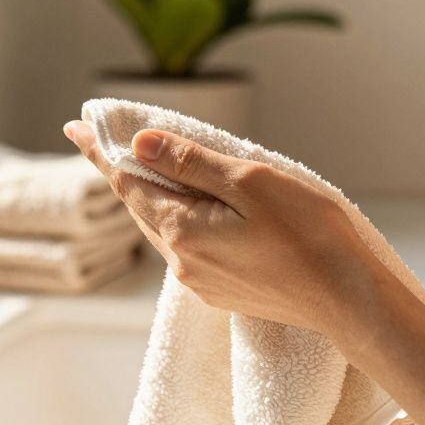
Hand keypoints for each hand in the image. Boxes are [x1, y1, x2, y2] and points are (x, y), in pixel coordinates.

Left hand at [63, 119, 371, 333]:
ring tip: (150, 165)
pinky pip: (189, 244)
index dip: (100, 152)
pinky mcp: (224, 289)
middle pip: (141, 205)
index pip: (127, 182)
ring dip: (156, 194)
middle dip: (125, 171)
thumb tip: (140, 144)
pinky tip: (196, 203)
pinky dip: (182, 217)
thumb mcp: (248, 182)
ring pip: (165, 226)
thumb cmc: (309, 234)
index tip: (75, 126)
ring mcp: (202, 280)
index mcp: (183, 231)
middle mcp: (183, 262)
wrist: (349, 297)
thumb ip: (190, 163)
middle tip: (104, 139)